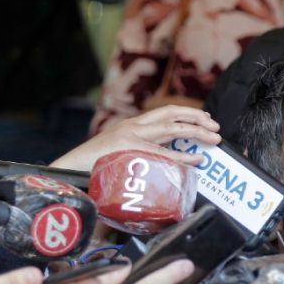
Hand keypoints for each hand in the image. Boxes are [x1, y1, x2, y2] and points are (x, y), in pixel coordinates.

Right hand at [52, 104, 220, 170]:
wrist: (68, 170)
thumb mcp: (121, 156)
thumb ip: (140, 156)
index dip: (187, 114)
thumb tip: (166, 167)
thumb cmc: (95, 168)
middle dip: (197, 118)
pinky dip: (183, 157)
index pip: (165, 113)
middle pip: (171, 114)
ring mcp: (131, 136)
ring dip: (196, 132)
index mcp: (133, 126)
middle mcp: (133, 126)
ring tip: (214, 138)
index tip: (205, 120)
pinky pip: (162, 152)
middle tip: (215, 128)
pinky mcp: (129, 149)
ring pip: (171, 127)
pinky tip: (197, 159)